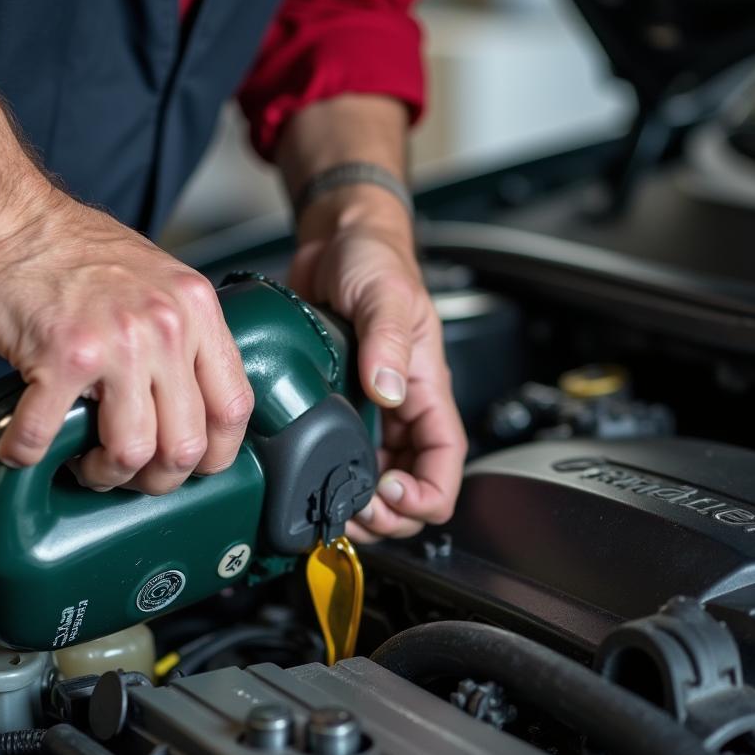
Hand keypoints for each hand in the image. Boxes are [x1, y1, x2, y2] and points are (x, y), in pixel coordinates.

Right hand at [0, 190, 253, 492]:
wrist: (4, 213)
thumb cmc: (72, 248)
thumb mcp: (158, 281)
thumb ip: (182, 337)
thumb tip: (189, 405)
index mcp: (196, 311)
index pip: (234, 407)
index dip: (216, 453)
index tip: (191, 465)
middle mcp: (165, 328)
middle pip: (185, 445)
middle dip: (157, 478)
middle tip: (129, 471)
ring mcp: (115, 344)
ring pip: (131, 452)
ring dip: (103, 474)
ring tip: (84, 461)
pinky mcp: (59, 356)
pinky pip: (49, 435)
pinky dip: (30, 453)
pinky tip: (24, 447)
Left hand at [288, 192, 466, 541]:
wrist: (336, 242)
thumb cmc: (374, 260)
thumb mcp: (385, 295)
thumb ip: (386, 341)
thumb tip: (387, 391)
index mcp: (426, 389)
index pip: (445, 462)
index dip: (425, 493)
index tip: (391, 492)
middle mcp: (401, 408)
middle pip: (411, 484)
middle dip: (389, 512)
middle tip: (353, 509)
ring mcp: (370, 413)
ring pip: (374, 480)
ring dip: (357, 504)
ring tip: (331, 505)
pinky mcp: (338, 408)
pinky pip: (341, 457)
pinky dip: (329, 478)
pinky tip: (309, 478)